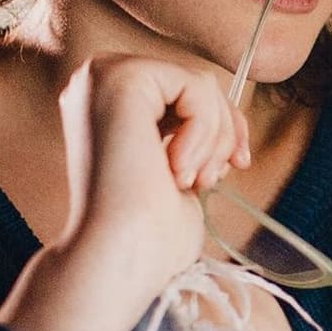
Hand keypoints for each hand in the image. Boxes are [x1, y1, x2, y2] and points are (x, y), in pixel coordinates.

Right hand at [54, 52, 250, 304]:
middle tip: (210, 180)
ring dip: (214, 141)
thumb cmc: (148, 229)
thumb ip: (189, 133)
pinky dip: (204, 133)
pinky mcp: (121, 78)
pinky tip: (177, 170)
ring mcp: (103, 76)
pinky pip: (196, 87)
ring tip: (191, 181)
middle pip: (195, 83)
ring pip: (200, 85)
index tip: (235, 166)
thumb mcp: (176, 167)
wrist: (120, 254)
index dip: (221, 126)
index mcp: (105, 101)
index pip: (183, 92)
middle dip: (223, 132)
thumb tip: (228, 114)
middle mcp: (96, 80)